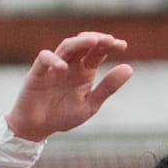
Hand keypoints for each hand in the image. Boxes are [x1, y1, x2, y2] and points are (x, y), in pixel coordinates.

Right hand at [3, 32, 132, 142]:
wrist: (37, 128)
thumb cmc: (63, 115)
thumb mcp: (90, 104)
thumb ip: (108, 87)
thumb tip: (129, 68)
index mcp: (84, 70)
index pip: (98, 51)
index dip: (110, 45)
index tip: (122, 45)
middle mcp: (70, 64)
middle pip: (84, 44)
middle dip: (97, 39)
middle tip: (109, 40)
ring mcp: (54, 66)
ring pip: (66, 46)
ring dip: (79, 42)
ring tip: (93, 41)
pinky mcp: (38, 72)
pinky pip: (44, 59)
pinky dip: (53, 60)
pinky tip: (64, 66)